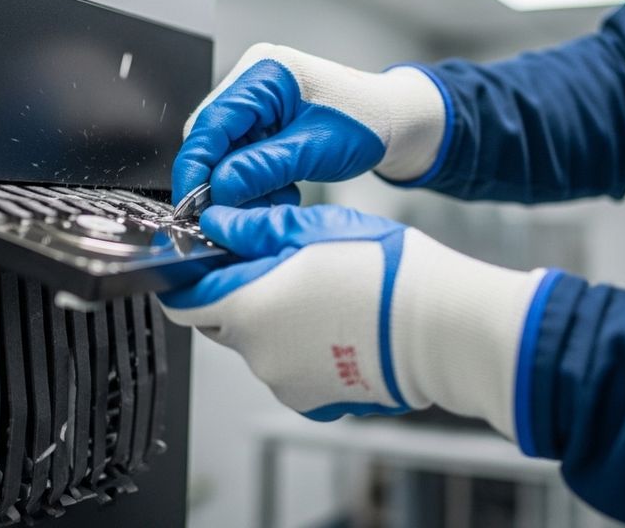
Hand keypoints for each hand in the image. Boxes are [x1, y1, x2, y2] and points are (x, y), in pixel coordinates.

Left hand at [161, 204, 546, 434]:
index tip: (202, 262)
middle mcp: (258, 354)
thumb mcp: (312, 226)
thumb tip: (217, 223)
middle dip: (236, 295)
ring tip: (322, 293)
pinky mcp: (316, 402)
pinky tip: (338, 326)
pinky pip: (293, 371)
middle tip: (274, 265)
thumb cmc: (383, 270)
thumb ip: (255, 227)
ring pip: (260, 347)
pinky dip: (304, 350)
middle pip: (221, 322)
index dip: (187, 278)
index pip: (183, 300)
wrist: (440, 326)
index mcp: (247, 307)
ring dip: (275, 322)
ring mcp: (286, 383)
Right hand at [172, 43, 448, 207]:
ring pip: (227, 151)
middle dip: (221, 179)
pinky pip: (244, 155)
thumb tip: (217, 189)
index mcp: (266, 72)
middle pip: (213, 137)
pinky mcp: (265, 119)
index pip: (212, 122)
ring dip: (243, 184)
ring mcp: (259, 100)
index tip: (190, 204)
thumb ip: (262, 168)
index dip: (196, 166)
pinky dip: (256, 180)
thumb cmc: (368, 122)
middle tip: (232, 213)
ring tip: (274, 201)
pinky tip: (280, 192)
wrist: (396, 121)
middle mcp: (255, 80)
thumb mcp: (314, 150)